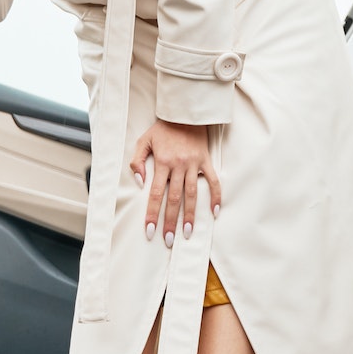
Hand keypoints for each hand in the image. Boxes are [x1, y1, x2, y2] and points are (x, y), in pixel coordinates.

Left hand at [127, 119, 221, 246]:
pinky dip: (215, 196)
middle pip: (173, 199)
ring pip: (192, 194)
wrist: (185, 113)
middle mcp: (179, 165)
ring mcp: (194, 164)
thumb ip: (137, 161)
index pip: (156, 194)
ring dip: (191, 215)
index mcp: (162, 162)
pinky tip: (214, 212)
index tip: (150, 231)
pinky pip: (213, 181)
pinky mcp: (206, 161)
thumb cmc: (162, 129)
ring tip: (188, 233)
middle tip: (168, 240)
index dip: (153, 214)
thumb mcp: (143, 141)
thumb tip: (139, 182)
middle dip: (170, 221)